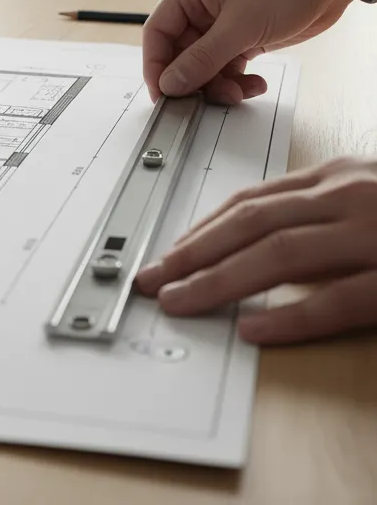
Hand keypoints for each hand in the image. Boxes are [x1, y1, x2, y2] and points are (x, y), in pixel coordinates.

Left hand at [135, 157, 376, 343]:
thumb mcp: (368, 199)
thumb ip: (318, 218)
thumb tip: (257, 247)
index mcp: (336, 179)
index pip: (251, 202)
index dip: (202, 229)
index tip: (169, 253)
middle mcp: (346, 196)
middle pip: (251, 223)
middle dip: (193, 252)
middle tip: (153, 278)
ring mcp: (372, 233)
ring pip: (279, 253)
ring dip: (219, 279)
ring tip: (180, 301)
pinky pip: (339, 299)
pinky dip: (292, 316)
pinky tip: (253, 329)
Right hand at [143, 0, 366, 104]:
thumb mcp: (241, 25)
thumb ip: (202, 58)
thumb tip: (171, 82)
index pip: (157, 32)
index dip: (156, 65)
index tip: (162, 94)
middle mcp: (200, 7)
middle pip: (179, 54)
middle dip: (195, 79)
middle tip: (205, 100)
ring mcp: (220, 24)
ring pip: (203, 66)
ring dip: (218, 84)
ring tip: (239, 92)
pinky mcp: (239, 38)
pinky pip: (225, 68)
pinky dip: (236, 81)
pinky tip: (254, 83)